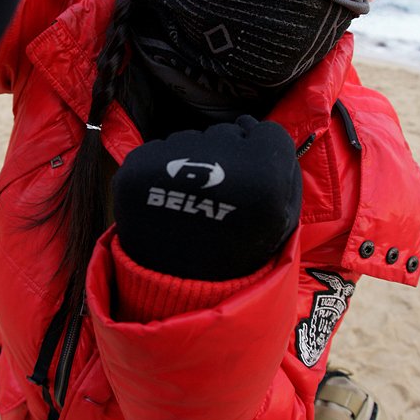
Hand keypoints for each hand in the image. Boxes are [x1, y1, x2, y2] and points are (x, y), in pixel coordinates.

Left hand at [112, 117, 301, 279]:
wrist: (178, 292)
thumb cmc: (237, 255)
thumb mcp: (282, 219)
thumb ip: (282, 169)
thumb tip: (254, 127)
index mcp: (262, 175)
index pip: (268, 133)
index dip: (263, 157)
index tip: (251, 181)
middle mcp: (216, 160)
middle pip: (226, 134)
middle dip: (226, 158)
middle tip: (219, 199)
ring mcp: (171, 162)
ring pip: (190, 141)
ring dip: (192, 162)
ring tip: (191, 205)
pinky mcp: (136, 169)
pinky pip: (157, 153)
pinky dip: (161, 172)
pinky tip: (168, 203)